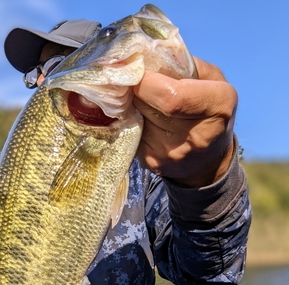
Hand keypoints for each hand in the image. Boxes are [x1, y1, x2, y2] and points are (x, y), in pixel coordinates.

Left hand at [133, 56, 237, 186]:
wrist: (209, 161)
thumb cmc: (210, 110)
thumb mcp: (212, 79)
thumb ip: (184, 63)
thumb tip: (145, 55)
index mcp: (217, 107)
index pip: (170, 96)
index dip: (147, 81)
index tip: (138, 70)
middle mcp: (196, 136)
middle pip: (147, 105)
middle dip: (135, 89)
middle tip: (133, 80)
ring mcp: (172, 154)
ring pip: (136, 118)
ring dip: (132, 105)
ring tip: (142, 100)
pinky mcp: (153, 163)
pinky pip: (132, 133)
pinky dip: (132, 121)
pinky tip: (142, 118)